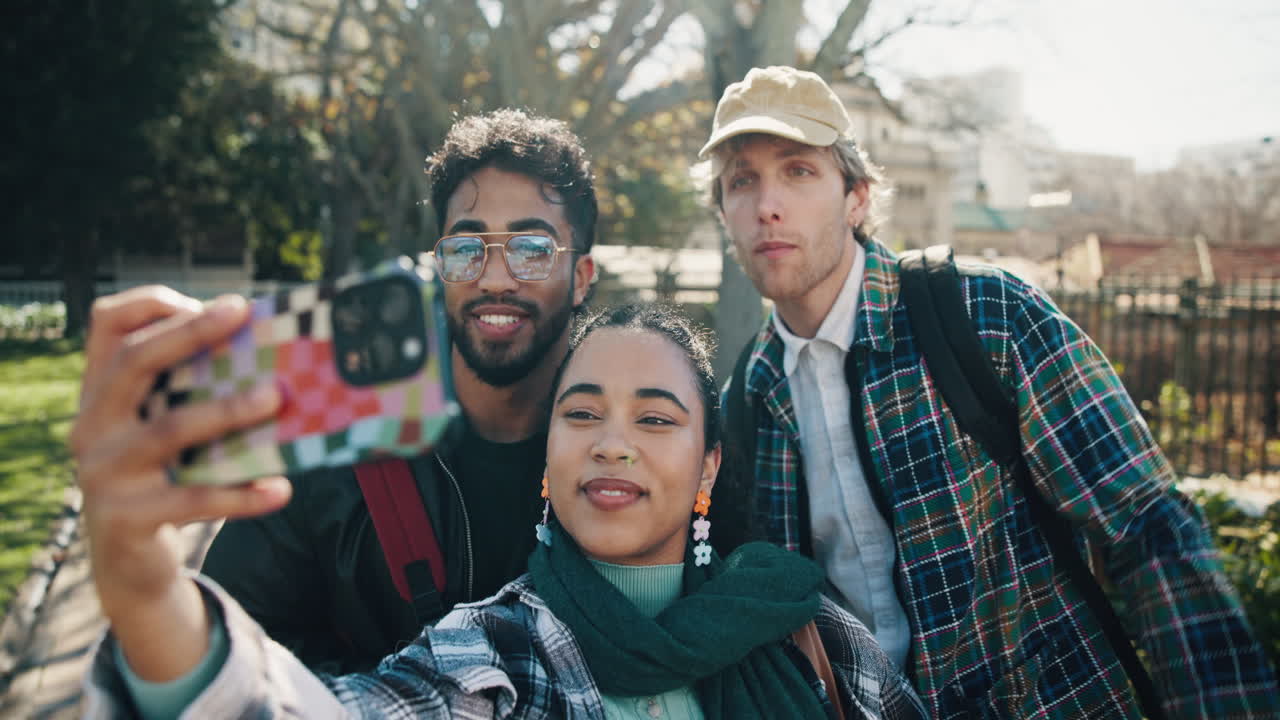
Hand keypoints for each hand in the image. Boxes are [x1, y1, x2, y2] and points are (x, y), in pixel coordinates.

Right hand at [71, 286, 290, 679]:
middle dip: (190, 332)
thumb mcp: (166, 429)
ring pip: (170, 429)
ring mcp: (104, 472)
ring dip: (228, 410)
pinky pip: (192, 500)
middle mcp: (92, 425)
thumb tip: (274, 358)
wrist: (129, 563)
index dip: (154, 304)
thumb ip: (194, 392)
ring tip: (276, 398)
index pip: (106, 324)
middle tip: (243, 313)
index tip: (220, 304)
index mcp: (100, 393)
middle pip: (134, 362)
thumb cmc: (164, 478)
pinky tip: (281, 488)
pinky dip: (241, 495)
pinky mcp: (126, 518)